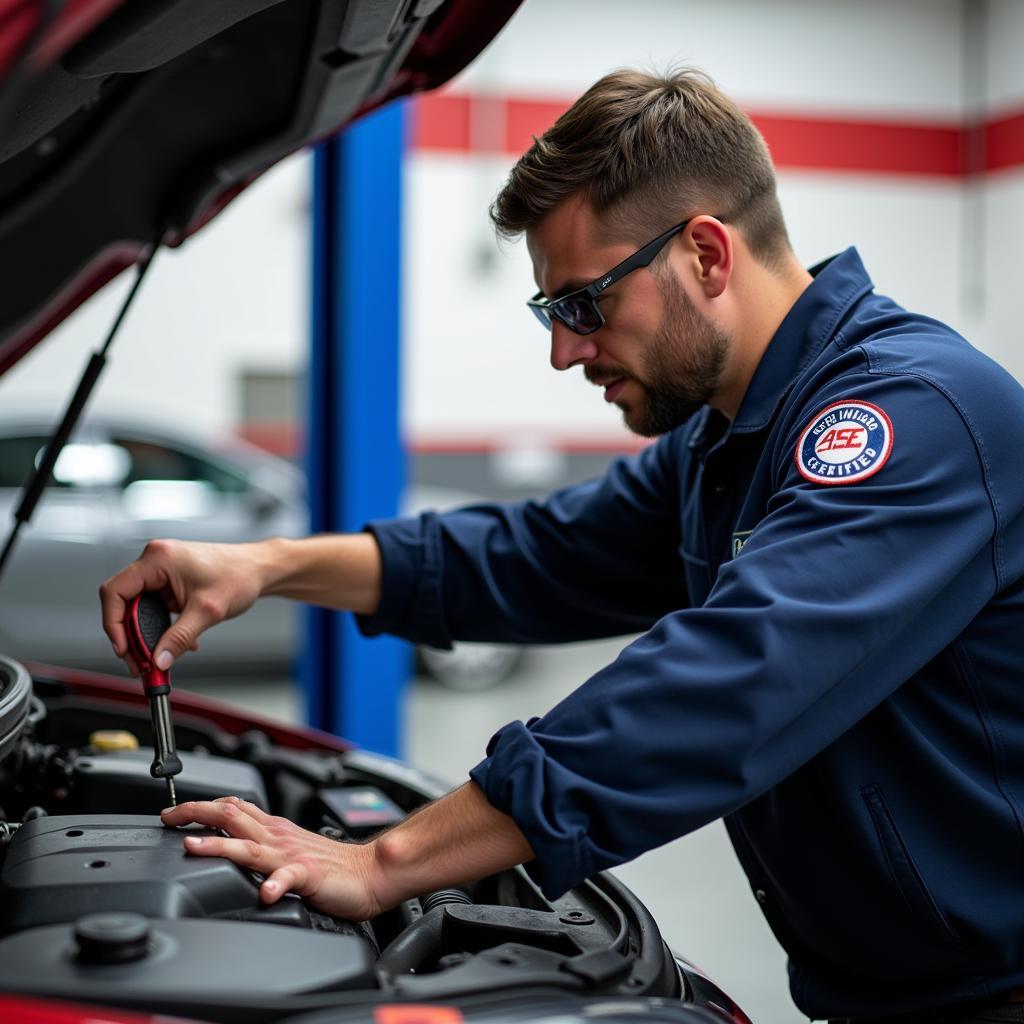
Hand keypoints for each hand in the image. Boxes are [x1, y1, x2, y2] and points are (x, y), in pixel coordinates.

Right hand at [100, 538, 270, 673]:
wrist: (260, 570)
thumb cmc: (239, 576)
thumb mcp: (208, 611)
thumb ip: (179, 637)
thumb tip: (158, 660)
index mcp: (157, 559)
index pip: (115, 591)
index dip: (112, 623)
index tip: (123, 648)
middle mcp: (155, 562)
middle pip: (123, 602)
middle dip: (130, 635)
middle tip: (139, 661)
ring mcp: (162, 572)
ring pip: (138, 608)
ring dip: (147, 634)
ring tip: (155, 658)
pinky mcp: (170, 582)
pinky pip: (154, 608)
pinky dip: (161, 628)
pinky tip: (177, 643)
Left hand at [161, 796, 383, 920]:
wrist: (371, 872)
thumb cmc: (334, 865)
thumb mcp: (290, 847)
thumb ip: (264, 843)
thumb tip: (232, 840)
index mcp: (274, 829)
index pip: (232, 807)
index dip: (200, 807)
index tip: (172, 812)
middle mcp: (278, 837)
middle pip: (232, 816)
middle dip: (196, 813)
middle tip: (168, 816)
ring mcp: (291, 856)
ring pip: (249, 845)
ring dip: (219, 845)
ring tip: (193, 846)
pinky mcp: (309, 876)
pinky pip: (289, 879)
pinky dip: (274, 884)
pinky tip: (263, 893)